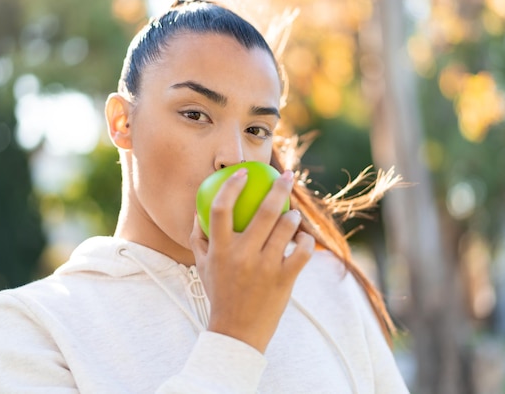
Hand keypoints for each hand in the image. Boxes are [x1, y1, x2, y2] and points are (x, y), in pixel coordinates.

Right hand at [189, 168, 314, 352]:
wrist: (236, 333)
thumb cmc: (219, 294)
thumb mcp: (201, 267)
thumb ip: (198, 237)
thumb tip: (199, 210)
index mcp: (219, 250)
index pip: (220, 208)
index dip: (232, 185)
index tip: (243, 172)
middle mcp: (242, 255)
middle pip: (263, 211)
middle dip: (279, 187)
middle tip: (287, 175)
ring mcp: (265, 267)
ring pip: (286, 227)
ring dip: (293, 215)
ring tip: (293, 214)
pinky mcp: (285, 279)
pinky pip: (302, 251)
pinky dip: (306, 241)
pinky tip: (304, 240)